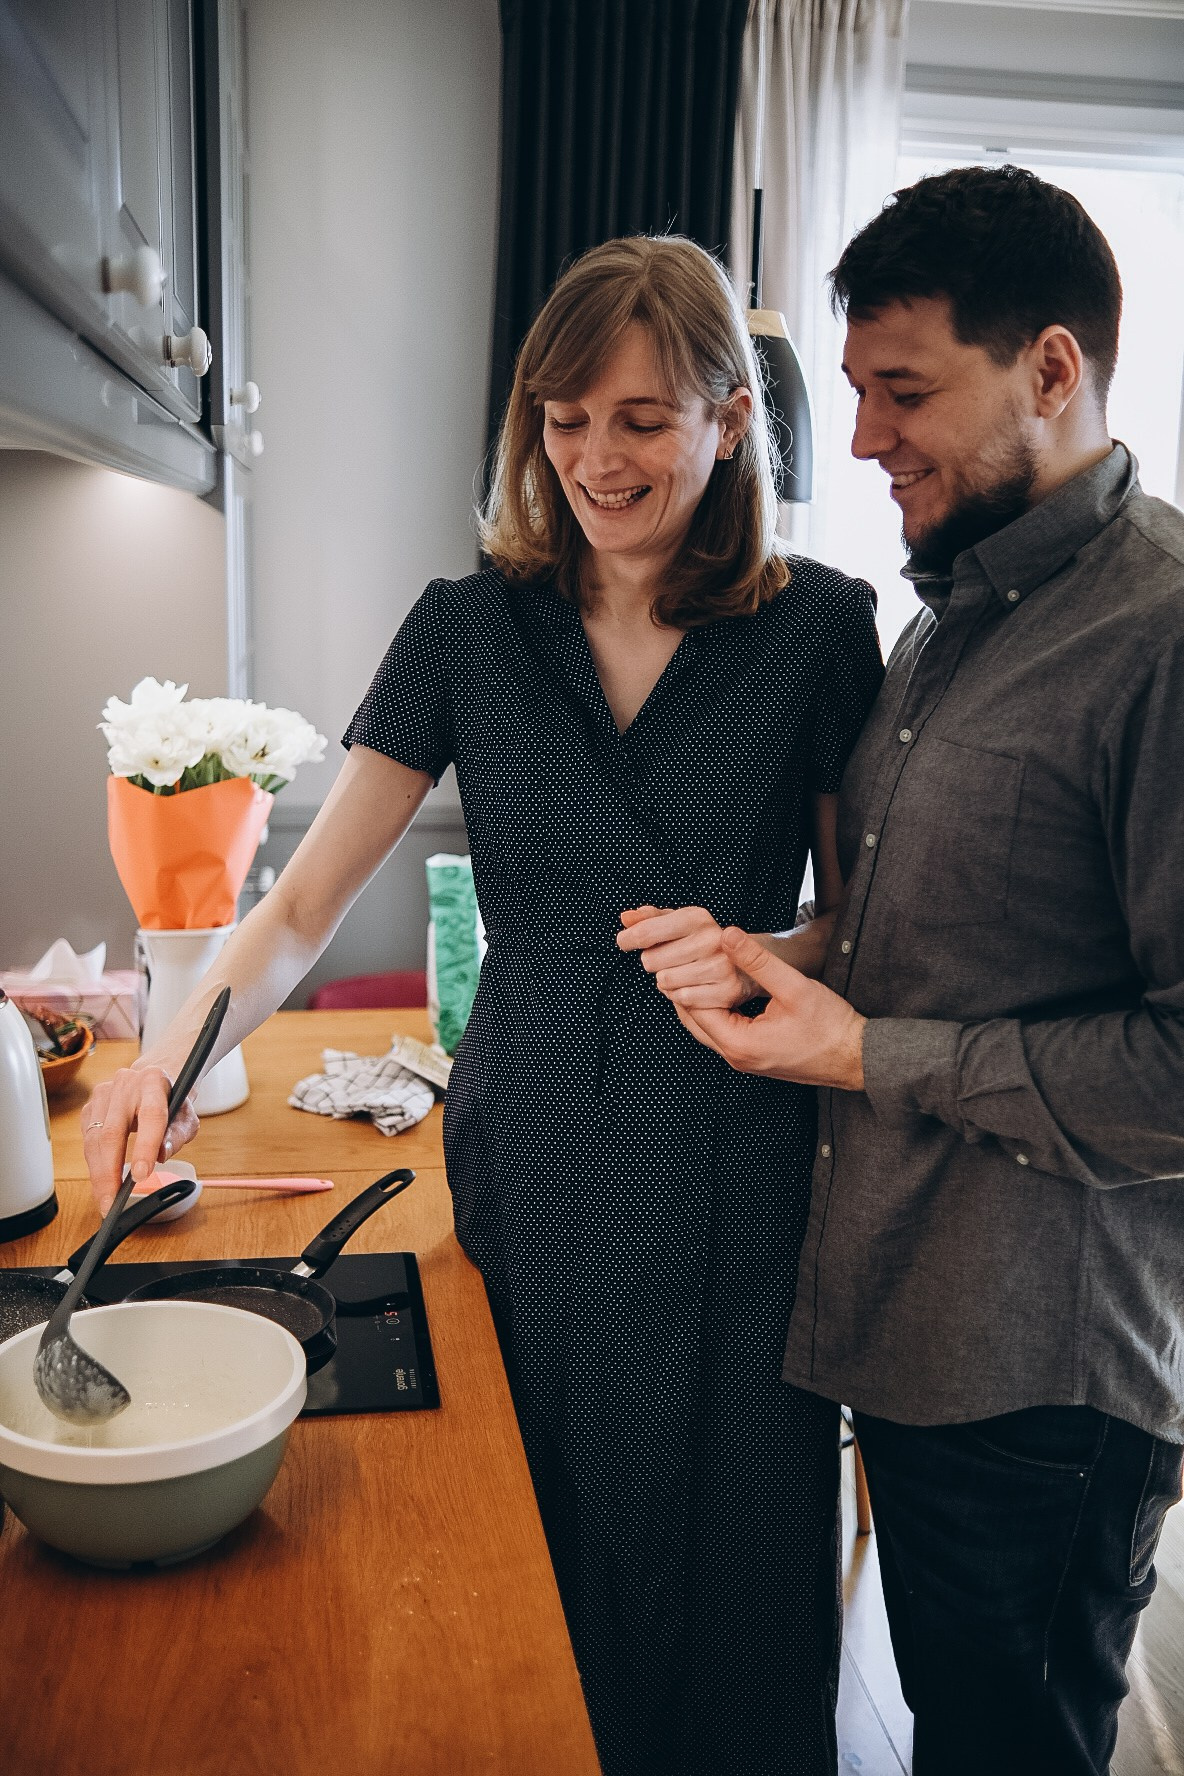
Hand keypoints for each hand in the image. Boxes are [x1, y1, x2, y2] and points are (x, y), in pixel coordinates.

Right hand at [80, 1067, 199, 1213]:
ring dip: (98, 1175)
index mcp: (154, 1081)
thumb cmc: (173, 1102)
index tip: (142, 1176)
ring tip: (105, 1200)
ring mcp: (103, 1095)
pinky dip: (93, 1165)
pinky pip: (87, 1141)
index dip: (145, 1147)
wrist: (155, 1078)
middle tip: (112, 1203)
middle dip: (110, 1173)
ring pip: (94, 1140)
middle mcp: (126, 1084)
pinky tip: (100, 1183)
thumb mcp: (186, 1118)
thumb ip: (178, 1136)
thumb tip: (162, 1155)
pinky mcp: (90, 1107)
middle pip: (112, 1133)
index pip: (150, 1116)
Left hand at [618, 905, 761, 1008]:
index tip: (624, 942)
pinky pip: (681, 999)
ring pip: (664, 981)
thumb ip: (649, 918)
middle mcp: (711, 939)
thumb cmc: (702, 940)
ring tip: (682, 972)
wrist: (746, 961)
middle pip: (650, 960)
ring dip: (666, 980)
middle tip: (670, 959)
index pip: (646, 932)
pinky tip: (692, 986)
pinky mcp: (726, 990)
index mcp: (696, 918)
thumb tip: (626, 918)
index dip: (628, 939)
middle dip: (653, 961)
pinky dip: (680, 996)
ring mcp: (720, 966)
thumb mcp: (678, 921)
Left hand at [670, 926, 866, 1089]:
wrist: (855, 1057)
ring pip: (706, 1028)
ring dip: (699, 1001)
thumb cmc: (830, 1026)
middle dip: (684, 990)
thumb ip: (758, 961)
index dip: (685, 978)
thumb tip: (728, 935)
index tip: (680, 952)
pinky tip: (719, 990)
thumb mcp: (794, 987)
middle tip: (677, 959)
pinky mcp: (754, 1058)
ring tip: (694, 969)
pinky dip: (715, 1012)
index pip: (695, 1008)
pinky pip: (722, 1034)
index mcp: (740, 1044)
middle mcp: (736, 1057)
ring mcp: (744, 1061)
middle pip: (694, 1021)